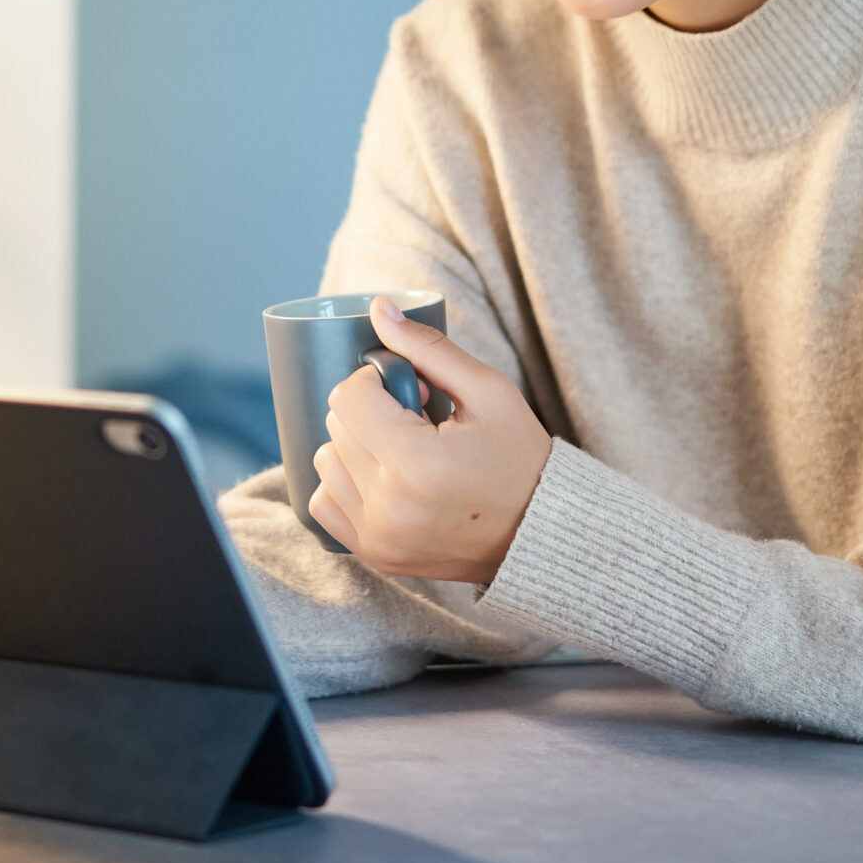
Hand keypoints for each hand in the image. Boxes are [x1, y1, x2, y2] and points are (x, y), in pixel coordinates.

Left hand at [308, 296, 550, 582]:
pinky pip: (323, 502)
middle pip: (336, 426)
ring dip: (355, 446)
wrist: (539, 534)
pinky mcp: (373, 554)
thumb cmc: (519, 458)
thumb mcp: (488, 391)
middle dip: (370, 411)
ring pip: (325, 462)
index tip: (414, 391)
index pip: (349, 398)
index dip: (377, 380)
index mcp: (415, 464)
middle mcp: (388, 507)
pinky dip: (345, 483)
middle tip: (418, 421)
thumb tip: (379, 308)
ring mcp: (377, 537)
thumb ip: (428, 347)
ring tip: (404, 451)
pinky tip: (385, 478)